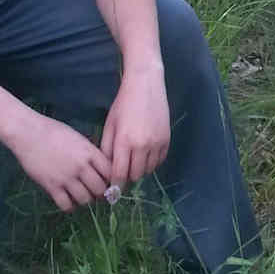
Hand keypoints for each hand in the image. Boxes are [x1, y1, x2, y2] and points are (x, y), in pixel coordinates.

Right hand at [11, 113, 113, 211]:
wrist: (28, 133)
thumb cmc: (53, 131)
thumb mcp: (77, 138)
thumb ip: (89, 153)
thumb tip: (101, 167)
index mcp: (89, 152)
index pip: (110, 172)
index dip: (111, 179)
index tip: (108, 182)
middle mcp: (80, 166)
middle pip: (100, 189)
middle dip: (100, 193)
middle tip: (95, 192)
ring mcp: (66, 177)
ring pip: (85, 199)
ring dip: (85, 200)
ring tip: (81, 195)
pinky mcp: (52, 186)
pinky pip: (66, 205)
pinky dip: (70, 206)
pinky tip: (68, 200)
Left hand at [102, 64, 170, 187]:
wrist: (146, 85)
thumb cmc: (123, 103)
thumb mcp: (110, 124)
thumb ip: (107, 148)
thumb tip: (107, 169)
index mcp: (124, 141)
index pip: (119, 174)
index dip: (115, 184)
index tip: (112, 189)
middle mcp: (142, 145)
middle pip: (135, 175)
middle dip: (127, 175)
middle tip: (123, 170)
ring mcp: (157, 143)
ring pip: (148, 170)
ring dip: (140, 169)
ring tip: (134, 158)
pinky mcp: (167, 140)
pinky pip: (159, 161)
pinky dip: (152, 162)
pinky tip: (145, 152)